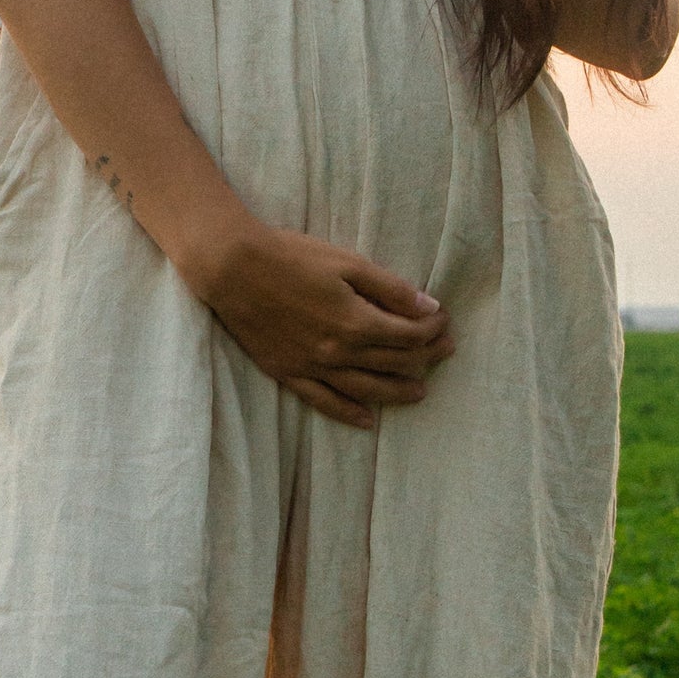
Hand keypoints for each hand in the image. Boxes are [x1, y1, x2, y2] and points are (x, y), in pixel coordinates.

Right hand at [180, 212, 455, 429]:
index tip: (443, 320)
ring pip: (367, 390)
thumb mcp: (347, 262)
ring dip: (398, 392)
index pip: (409, 335)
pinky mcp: (288, 373)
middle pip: (394, 362)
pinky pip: (325, 402)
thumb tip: (429, 308)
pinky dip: (349, 414)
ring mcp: (313, 367)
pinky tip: (367, 420)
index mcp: (357, 322)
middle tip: (444, 351)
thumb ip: (390, 289)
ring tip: (419, 391)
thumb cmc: (292, 257)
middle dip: (426, 357)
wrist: (233, 268)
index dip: (433, 329)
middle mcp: (339, 352)